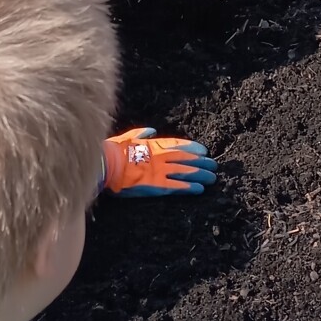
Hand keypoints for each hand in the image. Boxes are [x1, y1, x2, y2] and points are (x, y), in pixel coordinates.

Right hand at [102, 127, 216, 195]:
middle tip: (214, 165)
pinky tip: (199, 190)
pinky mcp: (156, 186)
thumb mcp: (128, 137)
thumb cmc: (113, 151)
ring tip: (212, 178)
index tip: (204, 150)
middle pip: (186, 159)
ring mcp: (160, 171)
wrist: (106, 164)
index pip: (179, 145)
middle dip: (201, 162)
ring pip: (185, 172)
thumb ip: (141, 134)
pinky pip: (176, 187)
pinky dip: (188, 188)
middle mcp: (161, 157)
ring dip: (200, 175)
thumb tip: (151, 131)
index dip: (193, 147)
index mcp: (154, 145)